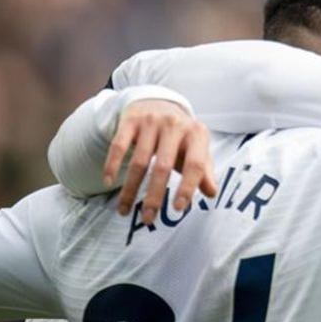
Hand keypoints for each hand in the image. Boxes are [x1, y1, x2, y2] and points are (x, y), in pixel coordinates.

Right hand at [104, 99, 218, 223]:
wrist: (158, 101)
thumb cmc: (179, 135)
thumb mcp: (195, 148)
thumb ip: (204, 170)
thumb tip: (211, 193)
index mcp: (196, 134)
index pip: (195, 164)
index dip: (188, 187)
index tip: (178, 208)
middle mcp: (175, 125)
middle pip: (163, 167)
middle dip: (154, 196)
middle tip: (148, 219)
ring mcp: (152, 121)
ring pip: (139, 161)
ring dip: (130, 190)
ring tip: (124, 211)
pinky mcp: (131, 120)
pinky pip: (118, 145)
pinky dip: (112, 165)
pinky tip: (109, 182)